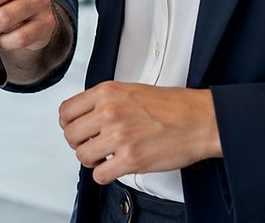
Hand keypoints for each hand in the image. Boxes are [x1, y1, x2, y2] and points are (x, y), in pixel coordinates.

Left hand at [59, 82, 221, 183]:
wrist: (199, 120)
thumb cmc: (172, 106)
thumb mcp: (131, 90)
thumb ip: (105, 101)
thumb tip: (86, 115)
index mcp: (107, 92)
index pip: (66, 111)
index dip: (69, 124)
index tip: (76, 129)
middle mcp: (109, 112)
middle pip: (70, 135)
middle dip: (79, 144)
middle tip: (92, 145)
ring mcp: (119, 136)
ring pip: (82, 156)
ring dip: (92, 160)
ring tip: (105, 156)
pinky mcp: (130, 159)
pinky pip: (99, 175)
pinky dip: (105, 174)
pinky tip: (115, 167)